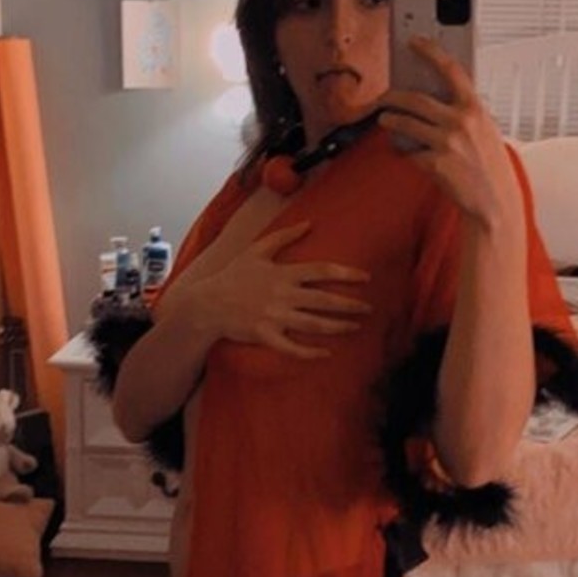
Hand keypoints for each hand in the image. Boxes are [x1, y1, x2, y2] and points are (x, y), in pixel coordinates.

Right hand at [209, 222, 370, 358]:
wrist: (207, 303)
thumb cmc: (234, 275)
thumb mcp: (256, 250)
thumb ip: (283, 236)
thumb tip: (309, 223)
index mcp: (282, 273)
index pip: (321, 270)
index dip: (346, 273)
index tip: (366, 277)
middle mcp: (281, 295)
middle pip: (323, 300)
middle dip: (350, 304)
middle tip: (369, 308)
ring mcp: (273, 316)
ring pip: (313, 324)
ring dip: (338, 326)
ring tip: (356, 327)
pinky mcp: (265, 335)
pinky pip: (291, 347)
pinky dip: (310, 352)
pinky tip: (327, 353)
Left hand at [379, 38, 520, 228]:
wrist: (495, 202)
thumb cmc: (491, 168)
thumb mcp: (486, 130)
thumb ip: (465, 112)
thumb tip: (437, 96)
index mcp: (475, 109)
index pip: (450, 70)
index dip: (431, 52)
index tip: (415, 43)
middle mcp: (460, 122)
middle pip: (415, 98)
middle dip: (393, 96)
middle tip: (384, 97)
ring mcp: (447, 142)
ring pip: (405, 123)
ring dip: (390, 120)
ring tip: (386, 120)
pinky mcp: (435, 163)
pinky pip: (409, 152)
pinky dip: (404, 152)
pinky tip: (406, 153)